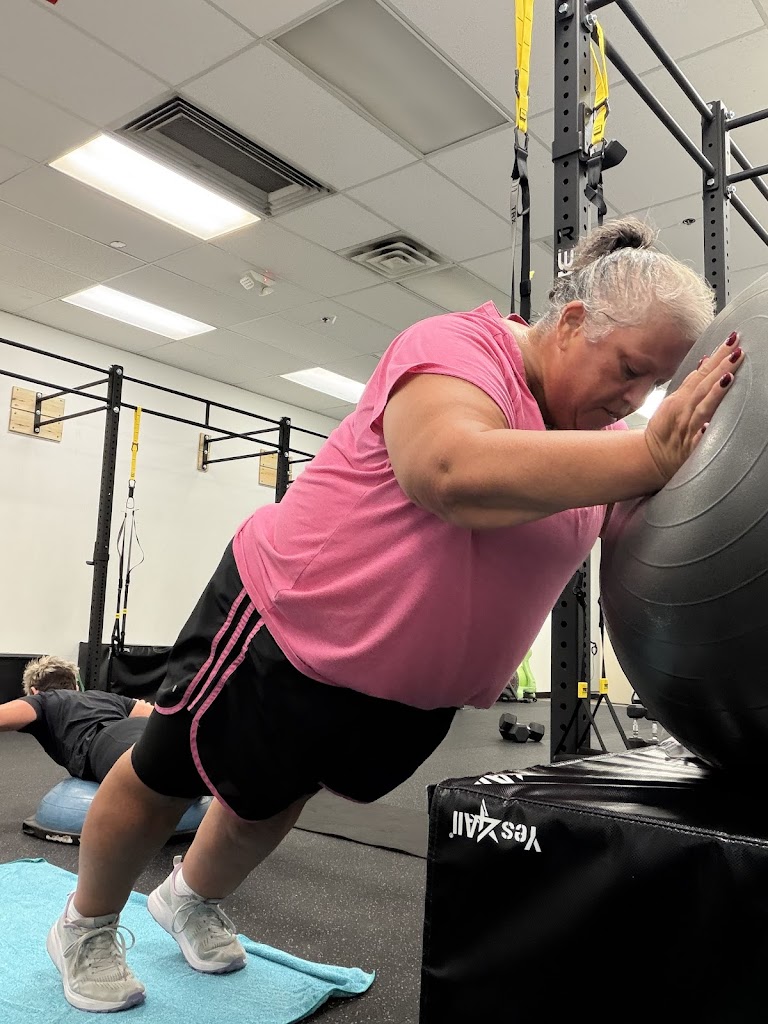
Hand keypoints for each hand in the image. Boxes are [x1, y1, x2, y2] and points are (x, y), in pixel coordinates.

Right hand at [644, 331, 743, 483]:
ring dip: (714, 394)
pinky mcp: (690, 449)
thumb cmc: (667, 430)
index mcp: (682, 399)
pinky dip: (702, 433)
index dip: (717, 357)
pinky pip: (697, 440)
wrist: (652, 458)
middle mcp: (685, 411)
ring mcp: (688, 429)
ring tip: (728, 377)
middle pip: (703, 386)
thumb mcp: (675, 402)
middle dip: (720, 368)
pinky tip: (709, 426)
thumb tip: (708, 360)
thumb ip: (692, 383)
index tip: (732, 341)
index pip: (702, 373)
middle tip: (737, 351)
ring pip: (702, 409)